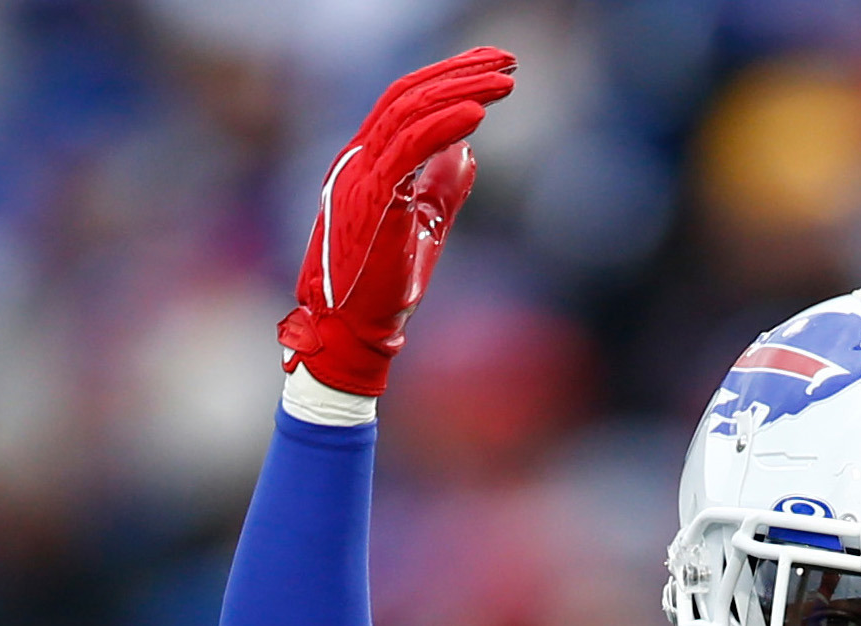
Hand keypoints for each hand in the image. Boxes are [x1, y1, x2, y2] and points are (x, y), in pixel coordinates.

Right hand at [277, 48, 516, 396]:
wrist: (354, 329)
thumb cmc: (383, 286)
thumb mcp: (422, 224)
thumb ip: (439, 185)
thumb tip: (466, 150)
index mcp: (367, 161)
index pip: (406, 100)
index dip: (449, 77)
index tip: (494, 69)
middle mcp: (358, 159)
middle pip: (409, 93)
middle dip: (461, 72)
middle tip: (507, 60)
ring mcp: (361, 175)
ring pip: (410, 111)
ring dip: (462, 91)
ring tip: (505, 83)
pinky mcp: (372, 198)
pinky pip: (408, 146)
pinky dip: (443, 124)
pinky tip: (477, 113)